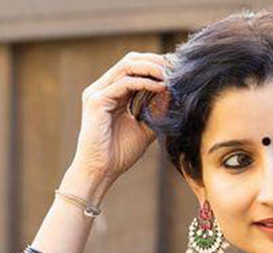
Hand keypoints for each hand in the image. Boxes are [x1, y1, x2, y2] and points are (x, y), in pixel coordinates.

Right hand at [70, 51, 174, 187]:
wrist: (100, 172)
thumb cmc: (118, 155)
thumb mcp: (144, 129)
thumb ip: (156, 112)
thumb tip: (172, 93)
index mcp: (112, 93)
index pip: (134, 68)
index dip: (155, 65)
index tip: (176, 69)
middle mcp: (102, 88)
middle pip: (130, 60)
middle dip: (155, 61)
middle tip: (175, 68)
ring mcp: (97, 92)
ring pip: (126, 66)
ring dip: (151, 68)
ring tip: (170, 75)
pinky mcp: (97, 101)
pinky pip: (124, 84)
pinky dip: (144, 83)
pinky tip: (160, 88)